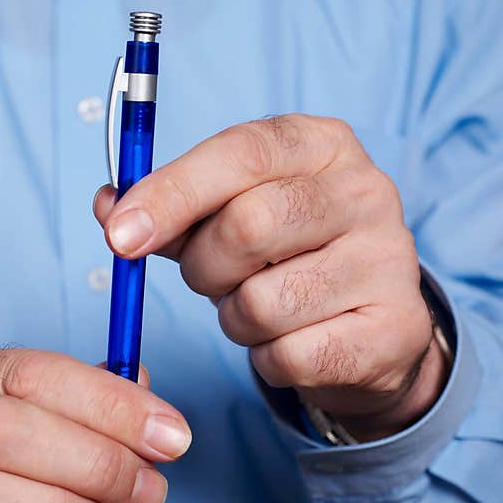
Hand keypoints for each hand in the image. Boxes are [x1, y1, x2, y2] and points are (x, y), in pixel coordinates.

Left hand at [94, 115, 446, 441]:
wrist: (368, 323)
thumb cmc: (286, 256)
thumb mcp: (231, 213)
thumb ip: (171, 208)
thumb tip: (108, 205)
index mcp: (321, 144)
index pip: (241, 152)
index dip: (171, 193)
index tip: (119, 234)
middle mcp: (365, 191)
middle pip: (247, 227)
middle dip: (203, 267)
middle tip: (211, 277)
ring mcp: (387, 261)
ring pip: (261, 302)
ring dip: (234, 317)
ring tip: (259, 307)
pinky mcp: (393, 330)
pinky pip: (287, 356)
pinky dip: (267, 358)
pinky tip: (290, 340)